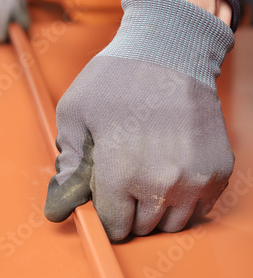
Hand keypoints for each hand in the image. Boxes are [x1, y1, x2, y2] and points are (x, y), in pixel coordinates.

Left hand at [44, 0, 234, 240]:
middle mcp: (161, 183)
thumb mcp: (75, 114)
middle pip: (143, 228)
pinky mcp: (218, 170)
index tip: (108, 201)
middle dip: (130, 212)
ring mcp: (194, 179)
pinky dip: (186, 200)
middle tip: (127, 183)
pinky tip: (174, 174)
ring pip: (173, 223)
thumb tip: (59, 209)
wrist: (172, 49)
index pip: (114, 227)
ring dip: (159, 210)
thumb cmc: (119, 78)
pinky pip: (201, 208)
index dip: (107, 216)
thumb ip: (68, 167)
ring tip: (150, 180)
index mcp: (120, 173)